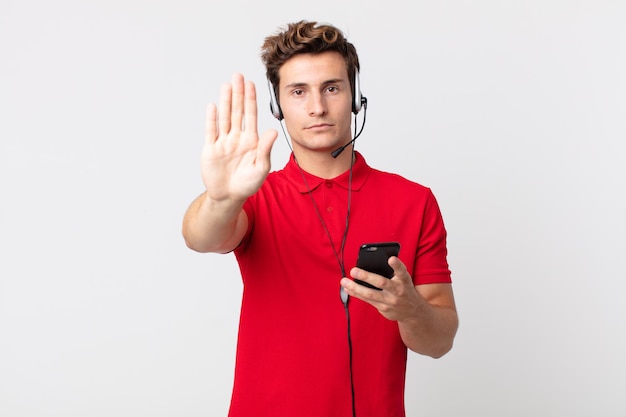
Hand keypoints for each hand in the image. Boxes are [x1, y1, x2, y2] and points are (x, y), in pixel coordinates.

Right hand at [202, 73, 277, 201]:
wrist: (229, 196)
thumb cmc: (247, 184)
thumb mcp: (261, 167)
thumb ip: (265, 149)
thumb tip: (272, 131)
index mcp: (251, 141)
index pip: (251, 115)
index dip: (250, 99)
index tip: (251, 84)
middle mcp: (237, 138)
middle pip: (237, 111)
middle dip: (238, 93)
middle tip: (238, 76)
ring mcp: (223, 142)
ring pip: (225, 117)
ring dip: (225, 101)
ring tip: (226, 85)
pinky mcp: (211, 149)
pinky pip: (211, 131)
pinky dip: (212, 119)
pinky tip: (213, 106)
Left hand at [340, 257, 420, 321]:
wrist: (413, 312)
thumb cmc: (404, 289)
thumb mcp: (404, 279)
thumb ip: (393, 271)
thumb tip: (372, 262)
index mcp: (404, 280)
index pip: (402, 271)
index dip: (397, 265)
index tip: (391, 259)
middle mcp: (398, 291)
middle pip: (381, 283)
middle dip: (366, 276)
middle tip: (354, 270)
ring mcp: (390, 301)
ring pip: (370, 294)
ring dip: (355, 287)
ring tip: (344, 281)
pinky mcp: (383, 309)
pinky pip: (367, 300)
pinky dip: (356, 294)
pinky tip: (348, 289)